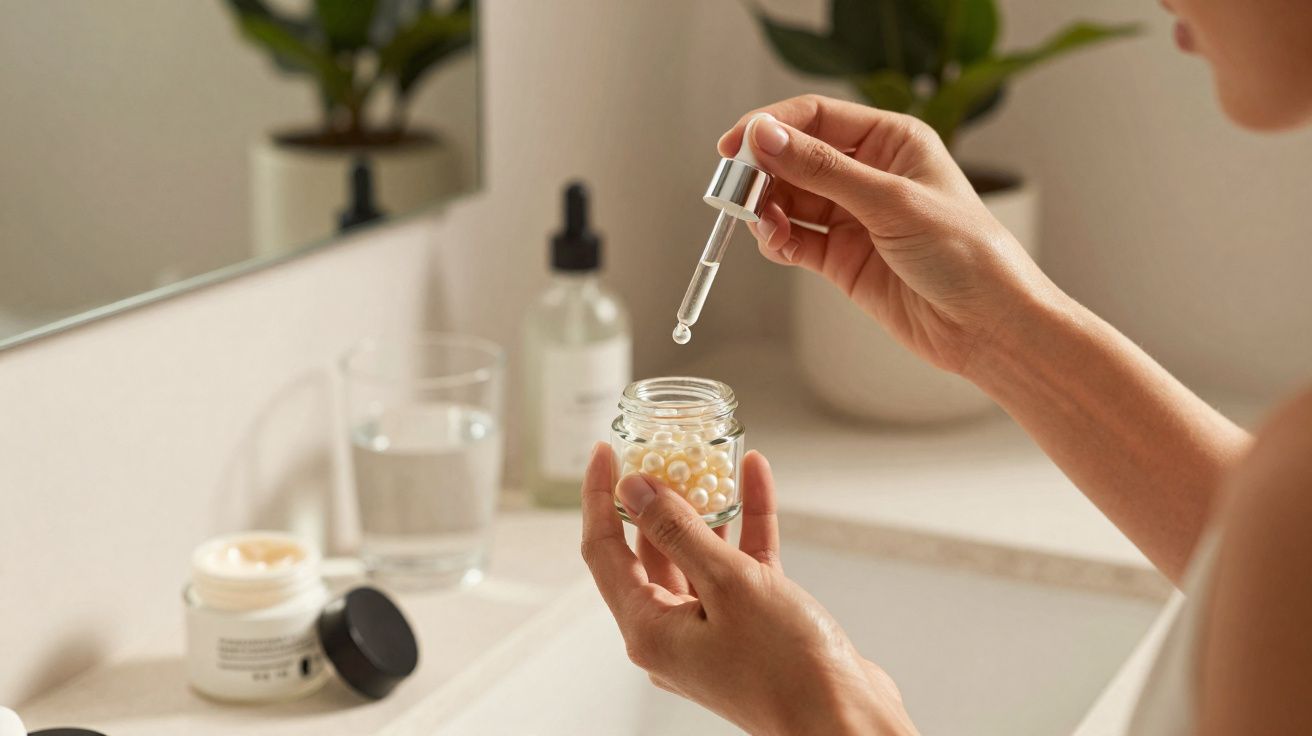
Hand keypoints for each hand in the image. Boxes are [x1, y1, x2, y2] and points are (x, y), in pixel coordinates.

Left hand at [580, 443, 917, 735]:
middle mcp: (673, 631)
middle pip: (649, 550)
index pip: (603, 550)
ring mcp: (712, 629)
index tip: (606, 451)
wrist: (847, 723)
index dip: (600, 497)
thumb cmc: (787, 669)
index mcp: (649, 629)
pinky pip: (739, 564)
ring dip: (707, 505)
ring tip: (710, 457)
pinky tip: (755, 478)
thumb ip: (678, 531)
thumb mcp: (729, 585)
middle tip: (664, 449)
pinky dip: (746, 523)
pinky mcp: (752, 625)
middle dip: (657, 496)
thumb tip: (636, 489)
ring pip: (698, 553)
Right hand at [718, 95, 1053, 373]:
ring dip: (766, 209)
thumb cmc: (966, 255)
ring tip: (762, 223)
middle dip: (763, 172)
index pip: (816, 117)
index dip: (770, 127)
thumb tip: (766, 137)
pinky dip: (776, 240)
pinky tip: (776, 243)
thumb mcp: (892, 202)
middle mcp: (869, 174)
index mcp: (892, 141)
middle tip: (735, 191)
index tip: (734, 145)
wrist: (987, 327)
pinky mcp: (841, 258)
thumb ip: (823, 170)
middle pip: (794, 158)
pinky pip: (794, 240)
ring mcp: (853, 217)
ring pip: (788, 201)